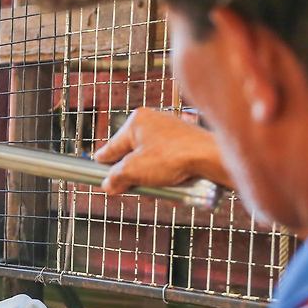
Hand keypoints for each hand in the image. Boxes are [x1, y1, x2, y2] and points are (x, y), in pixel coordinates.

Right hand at [95, 107, 230, 194]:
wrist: (210, 157)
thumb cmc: (173, 157)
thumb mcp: (134, 171)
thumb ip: (116, 177)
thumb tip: (108, 185)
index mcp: (136, 121)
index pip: (112, 146)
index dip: (103, 163)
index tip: (96, 170)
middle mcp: (153, 120)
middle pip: (131, 152)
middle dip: (130, 173)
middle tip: (130, 187)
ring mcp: (170, 129)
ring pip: (150, 157)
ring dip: (149, 175)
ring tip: (156, 186)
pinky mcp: (185, 140)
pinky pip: (166, 158)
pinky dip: (165, 172)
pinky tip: (170, 182)